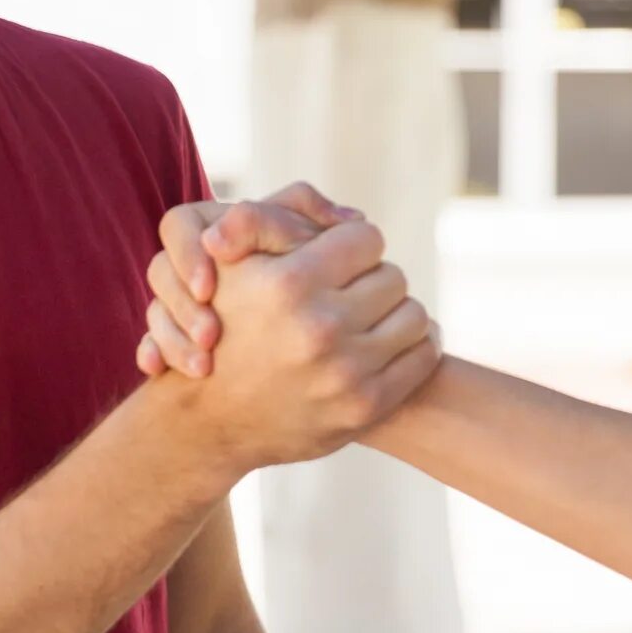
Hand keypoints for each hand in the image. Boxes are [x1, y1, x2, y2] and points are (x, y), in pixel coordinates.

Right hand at [151, 193, 439, 470]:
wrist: (209, 418)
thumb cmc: (222, 325)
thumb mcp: (228, 263)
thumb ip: (268, 216)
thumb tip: (350, 215)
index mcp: (289, 285)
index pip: (367, 238)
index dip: (350, 245)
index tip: (335, 260)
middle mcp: (320, 330)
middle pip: (393, 276)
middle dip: (371, 279)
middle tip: (348, 293)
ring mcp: (347, 374)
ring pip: (414, 315)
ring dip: (393, 313)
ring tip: (366, 318)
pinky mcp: (366, 407)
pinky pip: (422, 356)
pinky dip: (411, 346)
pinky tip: (385, 345)